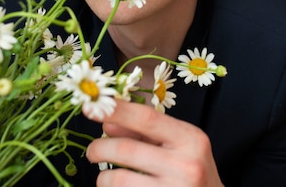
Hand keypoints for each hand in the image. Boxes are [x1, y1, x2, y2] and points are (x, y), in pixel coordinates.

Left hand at [84, 100, 223, 186]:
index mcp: (191, 139)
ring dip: (103, 177)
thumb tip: (109, 121)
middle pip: (127, 149)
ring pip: (119, 179)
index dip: (116, 110)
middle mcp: (186, 164)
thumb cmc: (194, 173)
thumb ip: (146, 132)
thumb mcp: (179, 146)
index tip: (92, 107)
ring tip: (105, 177)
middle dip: (100, 148)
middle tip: (92, 151)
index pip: (147, 118)